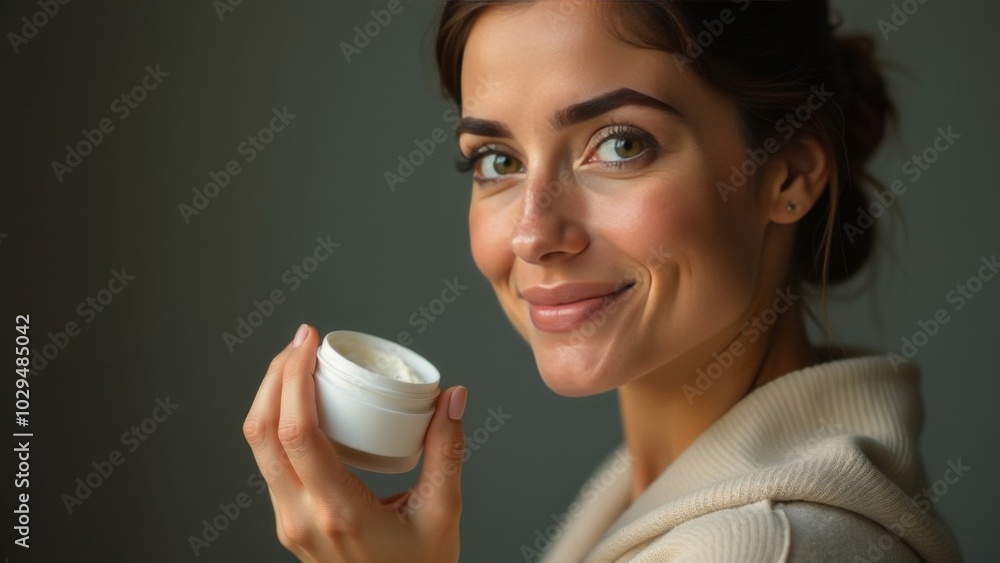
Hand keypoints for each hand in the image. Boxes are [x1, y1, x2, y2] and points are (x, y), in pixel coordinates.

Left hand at [243, 324, 467, 561]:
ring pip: (258, 448)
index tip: (308, 342)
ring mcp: (289, 522)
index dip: (293, 377)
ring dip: (272, 398)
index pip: (295, 432)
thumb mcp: (443, 512)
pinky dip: (279, 423)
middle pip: (262, 432)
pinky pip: (270, 463)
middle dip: (276, 376)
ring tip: (300, 365)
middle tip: (301, 342)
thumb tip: (453, 397)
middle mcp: (301, 516)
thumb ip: (448, 451)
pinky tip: (304, 404)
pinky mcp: (290, 522)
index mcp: (337, 511)